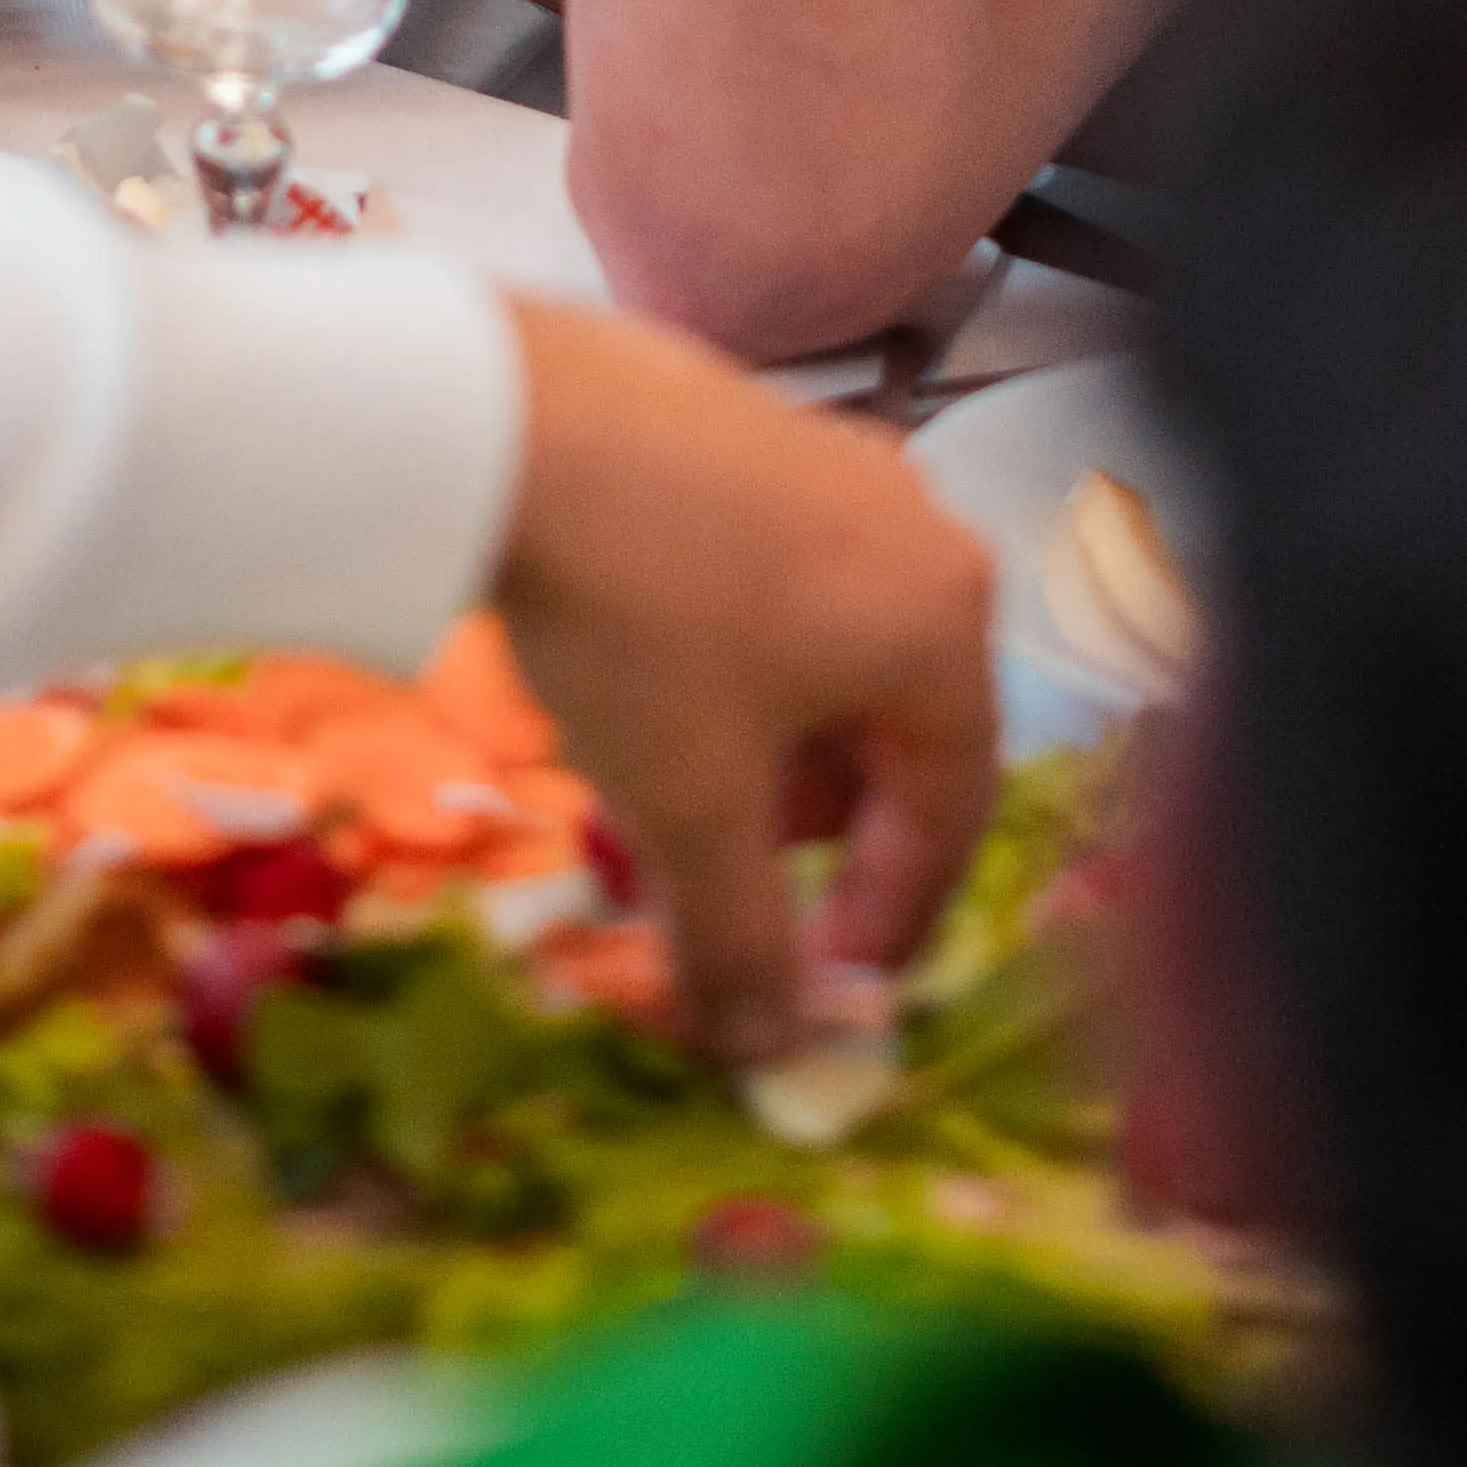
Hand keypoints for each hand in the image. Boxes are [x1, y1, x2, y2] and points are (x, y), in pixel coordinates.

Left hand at [489, 299, 999, 1049]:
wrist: (512, 415)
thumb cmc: (639, 621)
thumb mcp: (692, 807)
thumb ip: (741, 942)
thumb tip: (766, 1051)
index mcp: (944, 622)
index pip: (955, 806)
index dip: (893, 916)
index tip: (825, 986)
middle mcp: (919, 529)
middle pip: (897, 723)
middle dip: (821, 829)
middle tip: (740, 885)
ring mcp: (836, 462)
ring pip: (829, 649)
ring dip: (770, 745)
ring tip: (678, 787)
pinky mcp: (751, 424)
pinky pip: (774, 577)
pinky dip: (731, 660)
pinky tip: (641, 681)